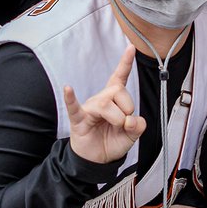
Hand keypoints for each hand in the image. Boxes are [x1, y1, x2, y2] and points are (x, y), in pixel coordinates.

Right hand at [63, 45, 145, 163]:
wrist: (97, 160)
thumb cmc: (112, 141)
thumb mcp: (132, 134)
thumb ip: (138, 126)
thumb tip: (132, 120)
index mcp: (115, 99)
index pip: (120, 77)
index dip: (125, 62)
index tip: (131, 47)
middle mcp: (101, 99)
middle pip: (118, 90)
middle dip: (128, 107)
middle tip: (125, 122)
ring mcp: (89, 108)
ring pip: (106, 102)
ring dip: (117, 117)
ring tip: (116, 126)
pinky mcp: (79, 119)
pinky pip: (74, 107)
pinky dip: (71, 98)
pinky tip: (68, 89)